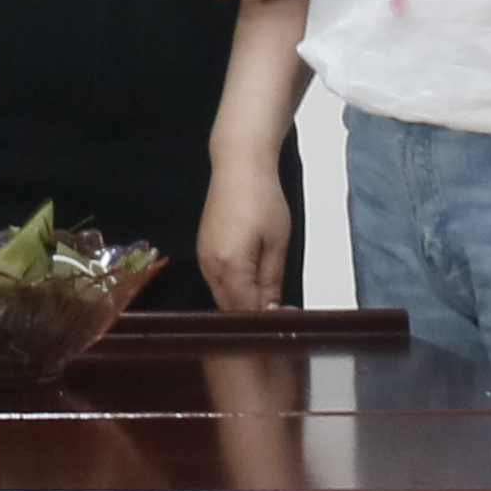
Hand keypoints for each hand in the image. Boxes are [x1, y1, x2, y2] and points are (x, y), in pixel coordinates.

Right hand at [199, 147, 295, 311]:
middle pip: (229, 307)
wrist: (238, 167)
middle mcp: (210, 266)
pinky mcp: (204, 251)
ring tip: (269, 303)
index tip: (286, 322)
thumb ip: (272, 282)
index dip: (264, 322)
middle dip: (252, 316)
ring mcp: (203, 258)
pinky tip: (252, 287)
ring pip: (221, 296)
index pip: (245, 310)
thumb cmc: (263, 200)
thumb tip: (271, 312)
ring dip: (243, 304)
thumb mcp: (277, 244)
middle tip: (281, 316)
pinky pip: (217, 282)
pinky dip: (233, 290)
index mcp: (230, 266)